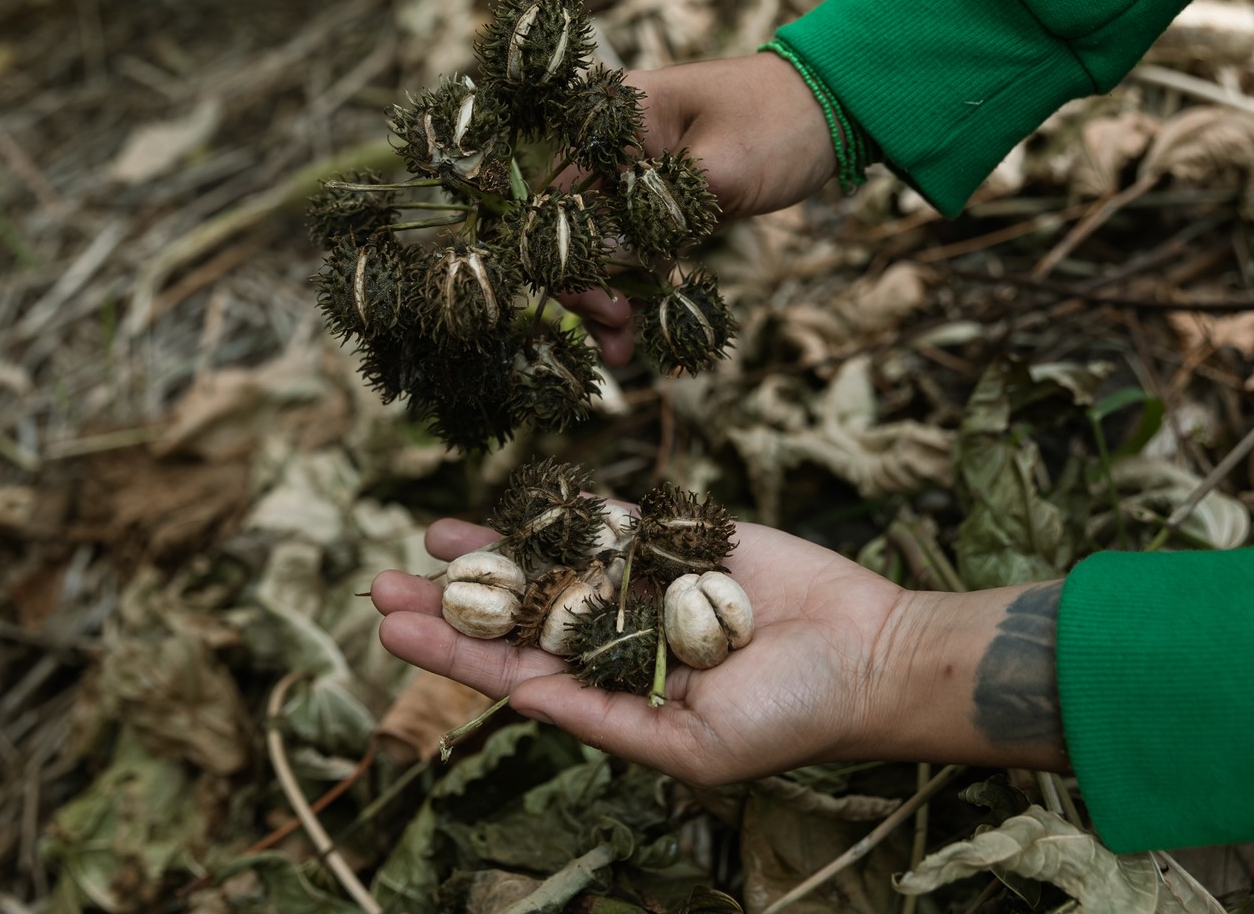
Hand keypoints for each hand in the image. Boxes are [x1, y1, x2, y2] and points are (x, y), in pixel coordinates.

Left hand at [372, 515, 1068, 785]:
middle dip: (453, 600)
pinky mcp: (680, 540)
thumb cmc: (787, 719)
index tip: (393, 627)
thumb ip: (605, 718)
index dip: (452, 649)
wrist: (869, 656)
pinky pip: (611, 524)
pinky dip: (560, 514)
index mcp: (615, 697)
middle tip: (384, 582)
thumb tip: (523, 696)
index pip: (515, 671)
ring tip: (429, 538)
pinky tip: (514, 507)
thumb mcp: (689, 745)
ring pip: (553, 564)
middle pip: (518, 616)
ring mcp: (647, 587)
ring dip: (493, 552)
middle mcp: (621, 641)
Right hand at [564, 52, 839, 366]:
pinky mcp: (663, 206)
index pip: (563, 196)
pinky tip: (634, 334)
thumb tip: (619, 257)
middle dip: (588, 285)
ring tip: (620, 351)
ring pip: (603, 248)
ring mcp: (636, 179)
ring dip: (609, 298)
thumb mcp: (722, 164)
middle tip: (615, 328)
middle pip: (574, 228)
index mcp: (613, 122)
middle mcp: (613, 149)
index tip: (603, 299)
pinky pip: (635, 254)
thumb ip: (665, 207)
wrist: (832, 107)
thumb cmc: (777, 121)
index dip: (568, 253)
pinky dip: (635, 291)